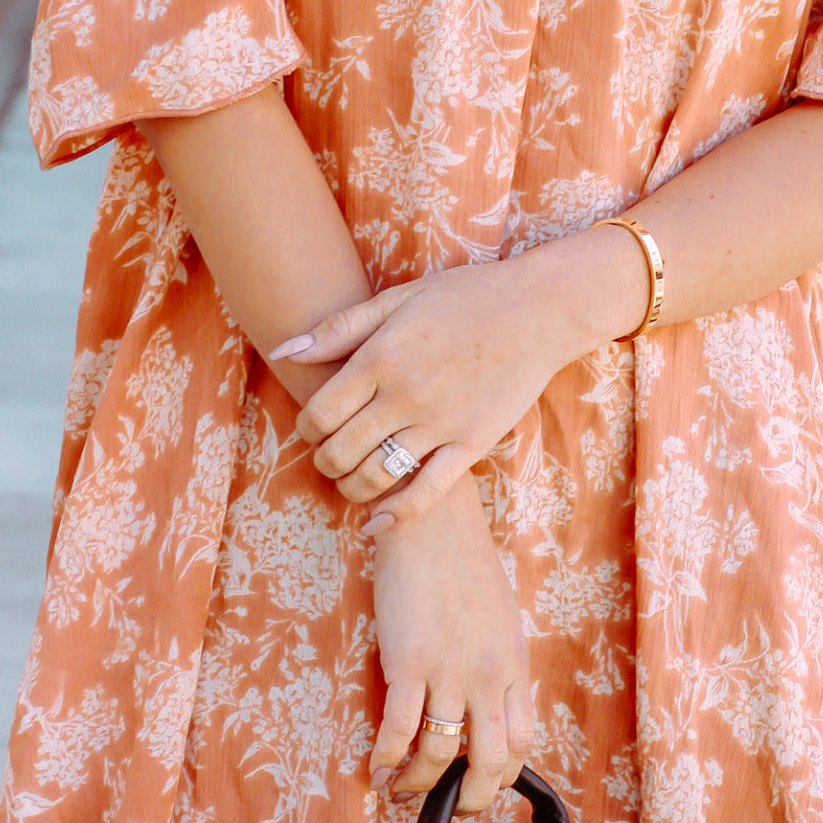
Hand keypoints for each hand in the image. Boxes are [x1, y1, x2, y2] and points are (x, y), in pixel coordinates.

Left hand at [278, 234, 647, 529]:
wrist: (538, 311)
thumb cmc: (465, 298)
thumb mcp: (398, 299)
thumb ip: (339, 328)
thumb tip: (283, 351)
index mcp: (381, 358)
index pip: (319, 413)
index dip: (306, 428)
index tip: (313, 427)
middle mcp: (404, 395)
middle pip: (339, 451)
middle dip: (324, 461)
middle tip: (329, 456)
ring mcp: (439, 424)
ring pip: (375, 477)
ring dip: (351, 488)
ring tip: (351, 480)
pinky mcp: (470, 445)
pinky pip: (426, 493)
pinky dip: (395, 515)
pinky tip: (377, 523)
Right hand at [369, 477, 535, 813]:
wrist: (431, 520)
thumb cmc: (461, 564)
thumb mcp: (498, 620)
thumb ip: (495, 663)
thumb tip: (484, 702)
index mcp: (514, 666)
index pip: (521, 741)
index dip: (501, 774)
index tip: (478, 783)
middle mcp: (489, 675)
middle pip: (491, 761)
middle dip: (469, 798)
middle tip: (446, 807)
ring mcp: (449, 670)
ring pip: (440, 753)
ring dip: (418, 783)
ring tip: (398, 789)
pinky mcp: (408, 661)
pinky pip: (400, 729)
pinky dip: (386, 759)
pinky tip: (376, 768)